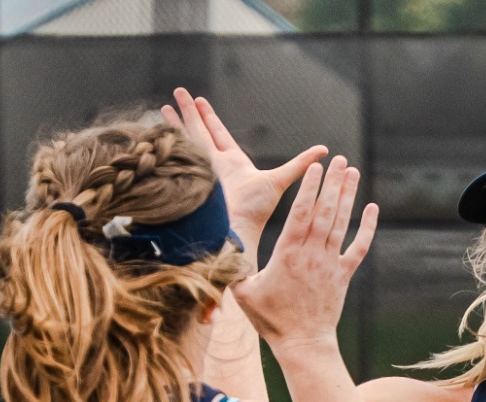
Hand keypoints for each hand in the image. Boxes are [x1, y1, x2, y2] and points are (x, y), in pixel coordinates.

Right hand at [165, 89, 325, 250]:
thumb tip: (326, 150)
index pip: (217, 133)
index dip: (208, 117)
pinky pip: (180, 148)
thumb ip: (300, 164)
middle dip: (189, 111)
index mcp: (231, 162)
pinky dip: (169, 136)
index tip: (200, 100)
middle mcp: (213, 162)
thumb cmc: (258, 209)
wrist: (236, 226)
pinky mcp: (191, 170)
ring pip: (187, 135)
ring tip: (164, 103)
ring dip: (176, 119)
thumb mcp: (280, 179)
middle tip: (179, 92)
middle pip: (198, 130)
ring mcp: (200, 166)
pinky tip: (159, 123)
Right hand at [233, 156, 376, 353]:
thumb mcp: (244, 292)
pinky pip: (359, 247)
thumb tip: (213, 247)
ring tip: (351, 171)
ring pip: (341, 224)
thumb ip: (233, 267)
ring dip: (348, 196)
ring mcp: (330, 264)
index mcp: (288, 254)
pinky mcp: (343, 275)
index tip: (315, 167)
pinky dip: (367, 228)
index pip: (301, 214)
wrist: (303, 343)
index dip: (309, 189)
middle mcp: (312, 255)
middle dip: (331, 184)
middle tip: (339, 160)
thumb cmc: (271, 319)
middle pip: (324, 213)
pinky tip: (372, 208)